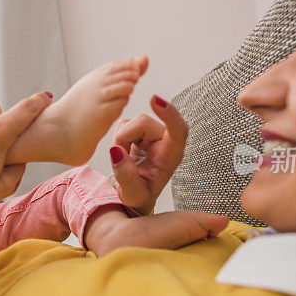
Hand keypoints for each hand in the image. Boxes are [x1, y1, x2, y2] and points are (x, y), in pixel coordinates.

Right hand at [110, 95, 187, 214]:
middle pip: (144, 122)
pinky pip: (126, 122)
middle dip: (125, 137)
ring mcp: (155, 134)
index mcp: (172, 156)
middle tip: (121, 158)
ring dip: (122, 138)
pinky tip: (125, 150)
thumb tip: (116, 151)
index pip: (178, 129)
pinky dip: (120, 135)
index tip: (154, 100)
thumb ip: (125, 176)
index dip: (169, 113)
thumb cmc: (140, 195)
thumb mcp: (132, 194)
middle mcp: (166, 141)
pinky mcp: (144, 130)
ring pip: (133, 121)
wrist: (137, 193)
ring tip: (125, 157)